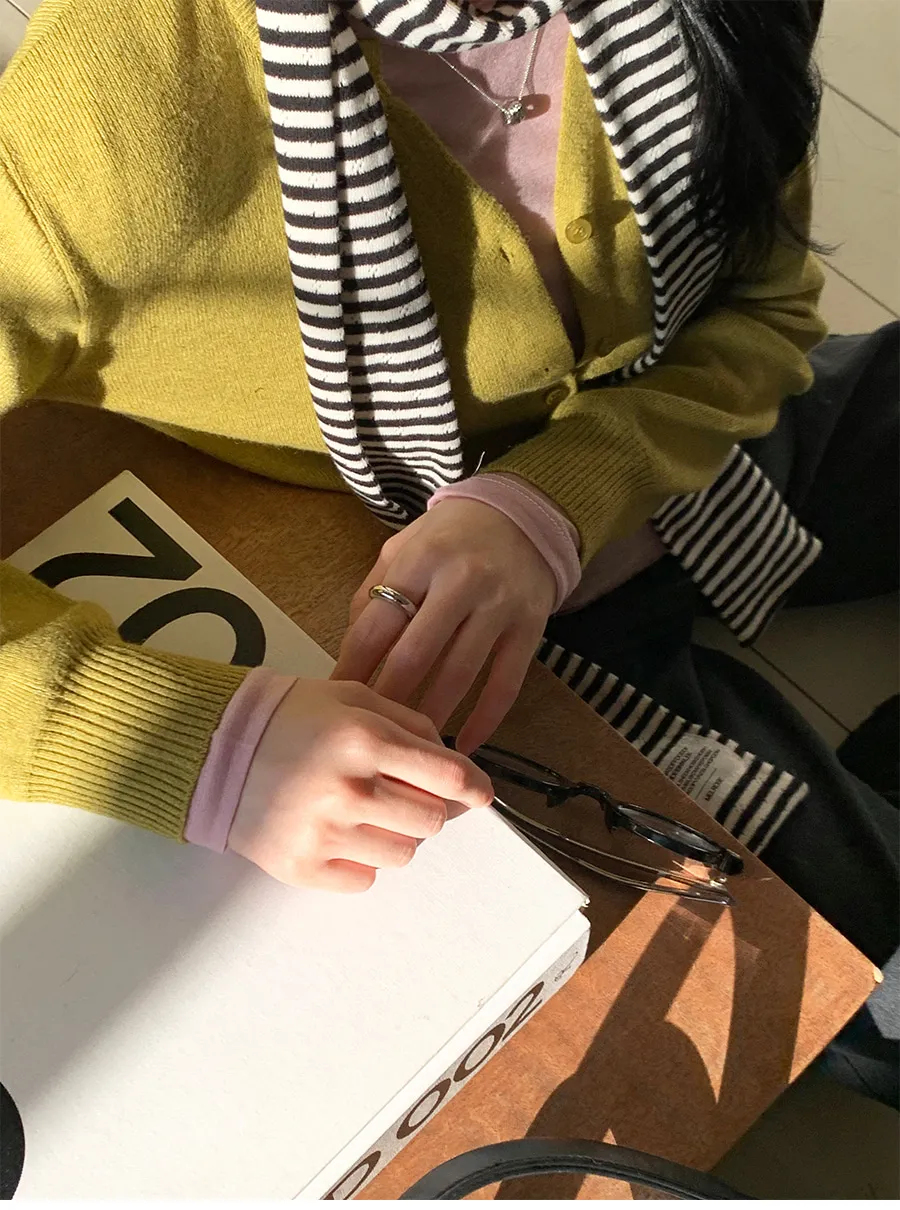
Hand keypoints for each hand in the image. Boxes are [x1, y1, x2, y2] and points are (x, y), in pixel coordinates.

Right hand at [227, 679, 493, 891]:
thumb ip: (409, 723)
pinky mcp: (301, 867)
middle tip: (399, 793)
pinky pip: (364, 880)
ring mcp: (324, 833)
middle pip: (432, 821)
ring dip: (394, 835)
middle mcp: (348, 789)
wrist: (213, 748)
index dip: (473, 786)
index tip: (479, 793)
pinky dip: (359, 861)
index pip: (448, 775)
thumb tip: (455, 764)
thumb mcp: (352, 697)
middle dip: (425, 806)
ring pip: (403, 854)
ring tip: (362, 811)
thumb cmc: (288, 717)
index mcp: (364, 739)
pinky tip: (335, 831)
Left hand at [332, 499, 555, 753]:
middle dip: (388, 701)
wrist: (523, 518)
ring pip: (459, 675)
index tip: (337, 703)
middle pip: (414, 656)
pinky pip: (506, 684)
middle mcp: (460, 581)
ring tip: (412, 745)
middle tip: (371, 736)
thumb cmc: (451, 537)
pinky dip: (485, 720)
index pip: (376, 627)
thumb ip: (373, 592)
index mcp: (420, 560)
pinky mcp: (530, 628)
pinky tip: (465, 744)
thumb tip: (349, 651)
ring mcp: (498, 606)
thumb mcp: (404, 546)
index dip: (352, 669)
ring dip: (433, 716)